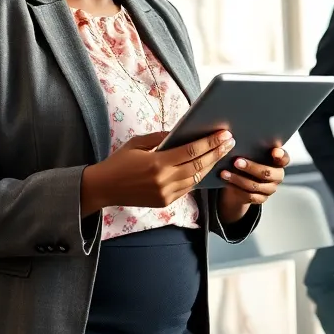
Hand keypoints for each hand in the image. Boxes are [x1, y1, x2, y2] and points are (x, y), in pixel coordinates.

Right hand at [80, 130, 234, 216]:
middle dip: (217, 152)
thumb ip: (161, 138)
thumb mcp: (138, 143)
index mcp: (157, 164)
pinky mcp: (165, 202)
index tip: (224, 134)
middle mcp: (164, 181)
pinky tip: (206, 166)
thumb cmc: (118, 162)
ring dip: (210, 165)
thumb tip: (182, 131)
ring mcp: (166, 194)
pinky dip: (198, 177)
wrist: (103, 188)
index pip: (191, 151)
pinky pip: (188, 188)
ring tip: (222, 152)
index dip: (210, 143)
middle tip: (230, 141)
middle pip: (199, 165)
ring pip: (196, 179)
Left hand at [219, 146, 290, 212]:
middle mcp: (277, 176)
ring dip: (238, 179)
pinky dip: (236, 188)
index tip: (274, 151)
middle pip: (267, 173)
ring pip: (254, 185)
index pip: (284, 158)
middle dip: (251, 167)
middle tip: (237, 162)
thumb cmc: (251, 161)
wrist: (245, 180)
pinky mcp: (261, 198)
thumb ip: (254, 148)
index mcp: (279, 162)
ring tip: (225, 173)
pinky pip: (248, 195)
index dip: (280, 155)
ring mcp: (270, 188)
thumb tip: (239, 139)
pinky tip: (227, 182)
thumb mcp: (254, 153)